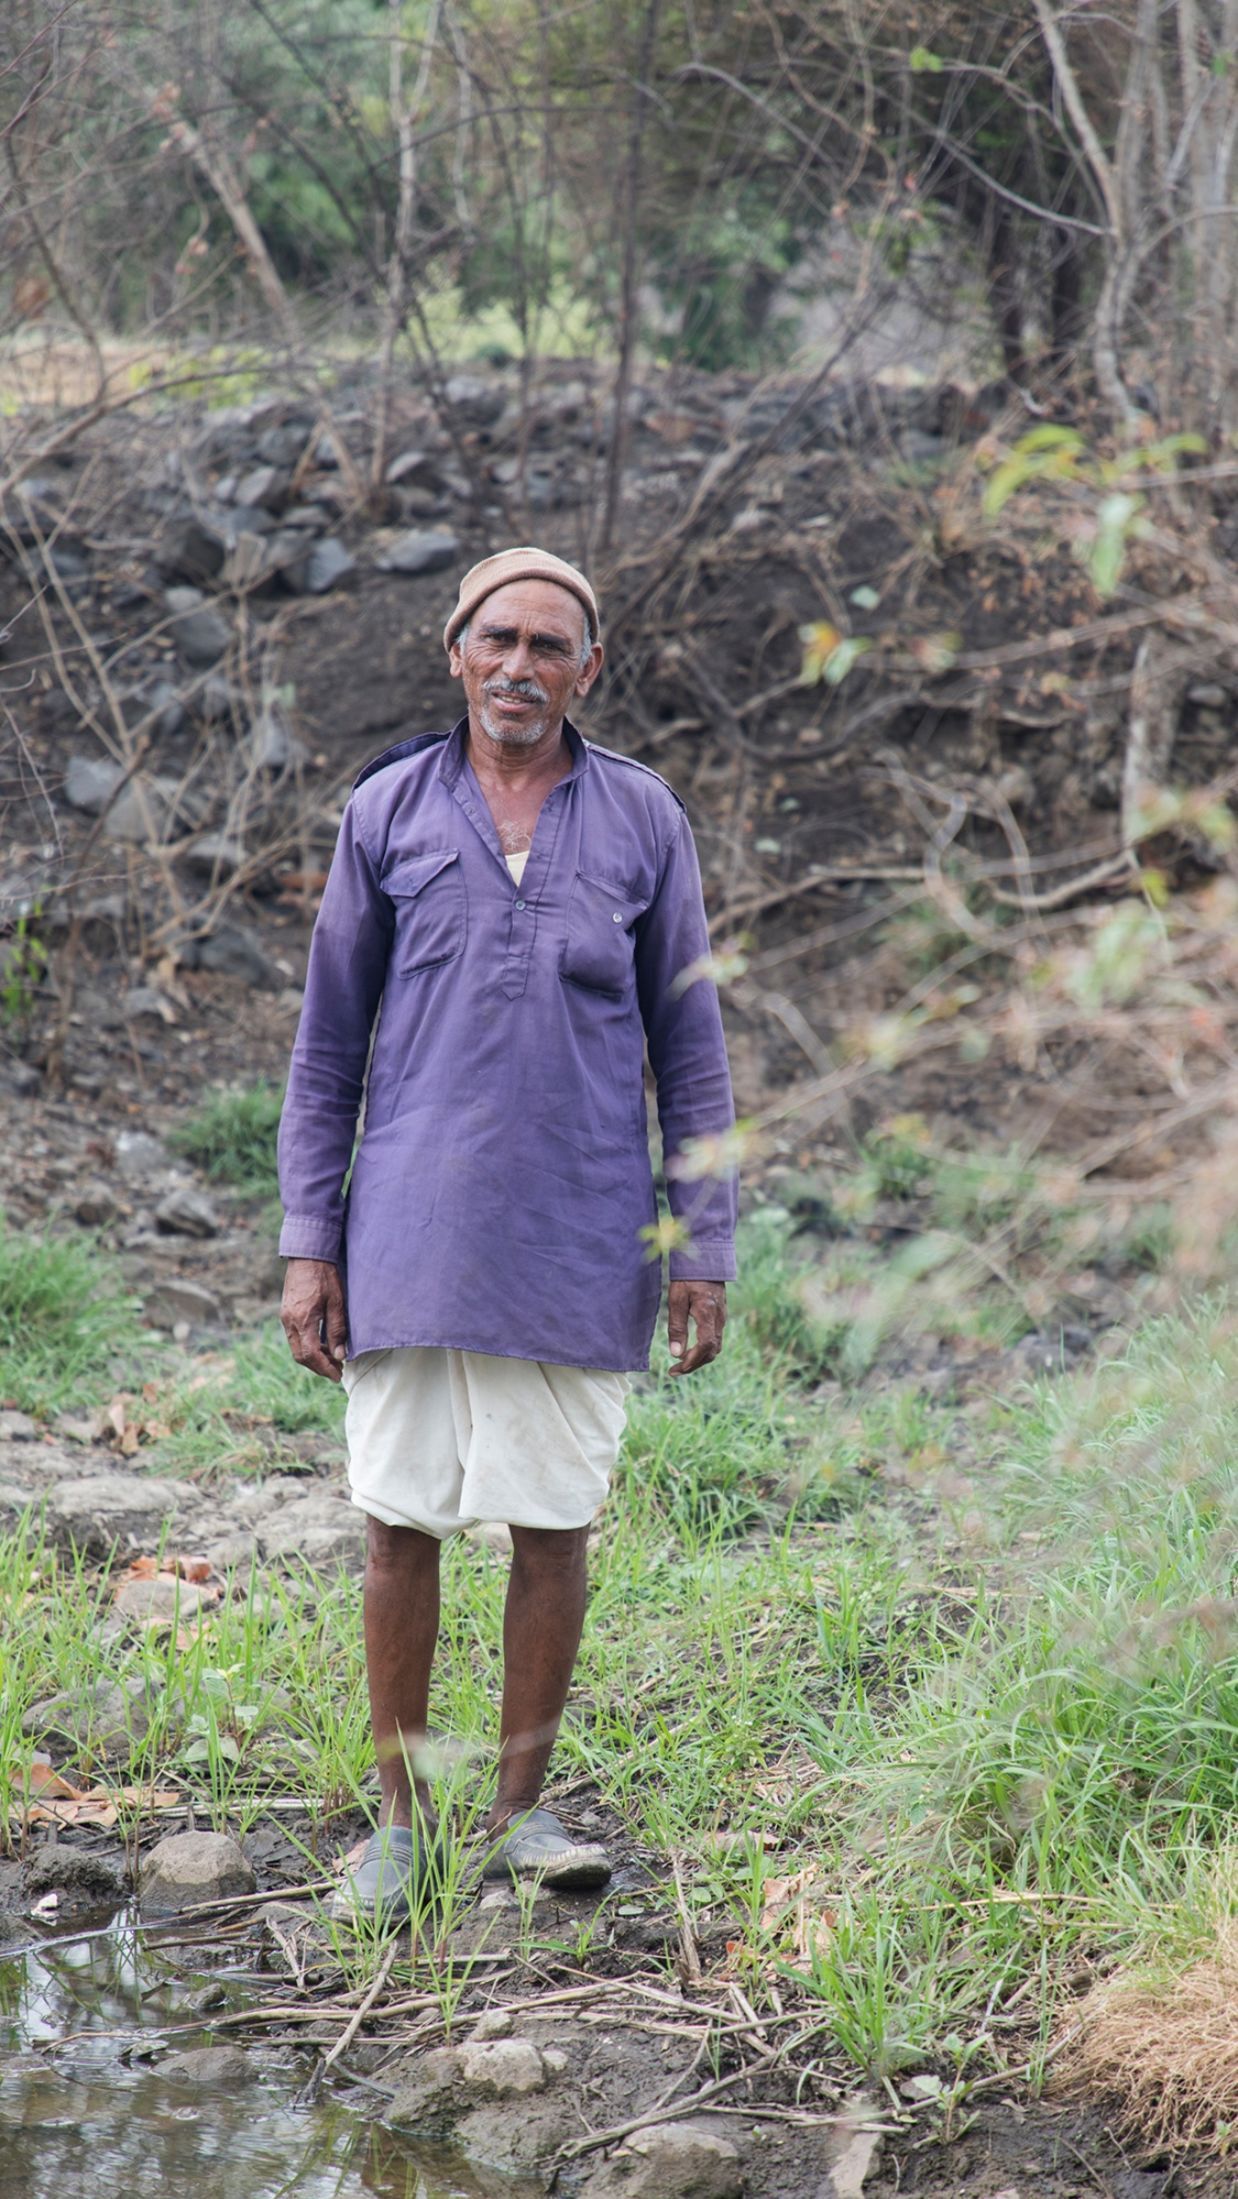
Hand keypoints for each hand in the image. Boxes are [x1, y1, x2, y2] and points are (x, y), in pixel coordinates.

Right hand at [281, 1257, 347, 1381]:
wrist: (307, 1255)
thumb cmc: (325, 1276)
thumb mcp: (336, 1303)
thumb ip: (337, 1330)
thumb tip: (340, 1355)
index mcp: (303, 1319)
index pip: (311, 1355)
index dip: (325, 1368)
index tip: (338, 1375)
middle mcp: (289, 1321)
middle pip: (300, 1356)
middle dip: (318, 1367)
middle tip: (337, 1370)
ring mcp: (285, 1318)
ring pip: (296, 1348)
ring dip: (313, 1358)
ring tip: (332, 1358)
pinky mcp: (286, 1313)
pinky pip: (295, 1338)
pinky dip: (307, 1346)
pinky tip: (322, 1344)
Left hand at [667, 1279, 725, 1375]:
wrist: (706, 1260)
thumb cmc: (688, 1277)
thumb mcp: (677, 1300)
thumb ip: (677, 1326)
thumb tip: (675, 1353)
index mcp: (708, 1314)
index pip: (705, 1346)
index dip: (692, 1361)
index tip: (677, 1368)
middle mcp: (719, 1319)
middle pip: (712, 1352)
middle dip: (694, 1364)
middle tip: (674, 1371)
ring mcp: (722, 1318)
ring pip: (715, 1347)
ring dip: (699, 1359)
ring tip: (680, 1364)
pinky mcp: (720, 1316)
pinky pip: (715, 1339)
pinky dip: (703, 1350)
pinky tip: (690, 1350)